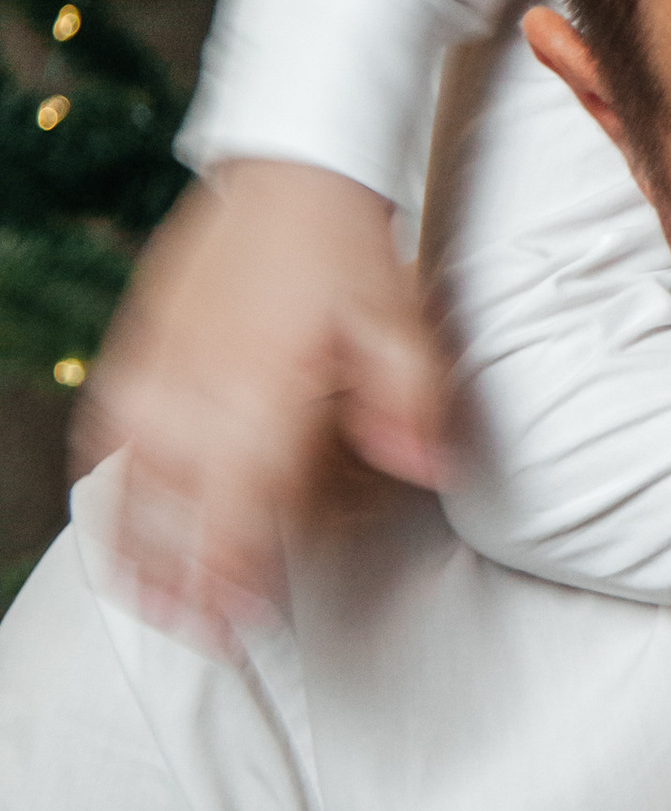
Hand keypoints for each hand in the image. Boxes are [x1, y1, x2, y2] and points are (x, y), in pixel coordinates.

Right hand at [74, 161, 451, 634]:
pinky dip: (104, 476)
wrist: (289, 174)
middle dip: (187, 579)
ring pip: (133, 477)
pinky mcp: (138, 347)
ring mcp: (160, 366)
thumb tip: (426, 470)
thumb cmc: (346, 253)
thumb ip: (411, 402)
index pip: (242, 503)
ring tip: (149, 601)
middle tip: (199, 636)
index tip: (241, 622)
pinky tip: (111, 512)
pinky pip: (105, 426)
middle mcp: (201, 385)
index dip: (239, 571)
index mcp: (265, 386)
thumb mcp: (400, 323)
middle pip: (180, 508)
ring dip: (138, 544)